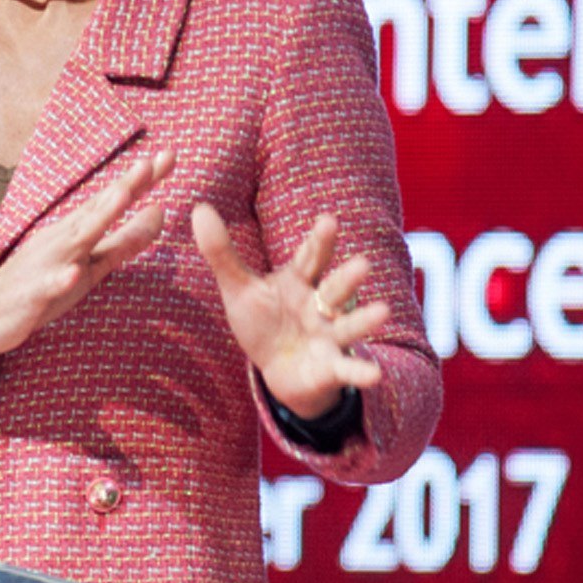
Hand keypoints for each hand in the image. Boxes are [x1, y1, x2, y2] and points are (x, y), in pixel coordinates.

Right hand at [0, 149, 173, 362]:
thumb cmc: (44, 284)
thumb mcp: (93, 265)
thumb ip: (125, 242)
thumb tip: (160, 213)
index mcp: (79, 230)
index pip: (114, 200)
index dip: (142, 180)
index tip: (170, 155)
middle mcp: (63, 238)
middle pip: (99, 209)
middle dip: (125, 186)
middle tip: (151, 162)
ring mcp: (47, 262)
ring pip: (76, 238)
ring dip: (99, 216)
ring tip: (124, 195)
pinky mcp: (32, 293)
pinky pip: (49, 284)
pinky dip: (62, 277)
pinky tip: (75, 272)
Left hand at [192, 205, 391, 418]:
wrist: (278, 370)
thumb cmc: (263, 321)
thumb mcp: (239, 287)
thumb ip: (222, 252)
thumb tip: (199, 208)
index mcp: (299, 281)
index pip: (310, 258)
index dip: (320, 241)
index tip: (328, 220)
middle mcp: (320, 305)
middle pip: (334, 289)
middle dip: (348, 278)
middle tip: (363, 264)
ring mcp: (329, 336)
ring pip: (348, 325)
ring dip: (364, 320)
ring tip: (383, 311)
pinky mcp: (331, 366)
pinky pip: (347, 367)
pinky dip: (360, 370)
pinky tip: (375, 374)